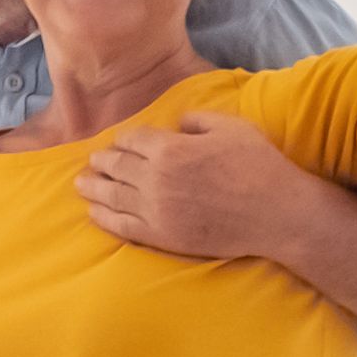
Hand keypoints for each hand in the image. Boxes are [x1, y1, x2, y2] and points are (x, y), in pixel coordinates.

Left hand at [77, 111, 334, 262]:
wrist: (275, 213)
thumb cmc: (257, 165)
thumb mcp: (230, 127)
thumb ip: (197, 120)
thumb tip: (177, 124)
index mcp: (170, 148)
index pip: (133, 139)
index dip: (124, 139)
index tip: (120, 142)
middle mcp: (155, 178)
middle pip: (116, 166)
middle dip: (102, 161)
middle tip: (92, 161)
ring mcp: (155, 210)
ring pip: (112, 196)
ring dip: (93, 188)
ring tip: (81, 184)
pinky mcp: (160, 236)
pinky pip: (121, 226)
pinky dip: (103, 218)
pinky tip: (94, 213)